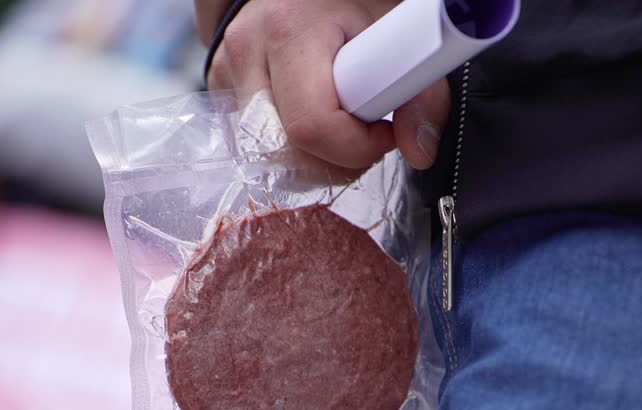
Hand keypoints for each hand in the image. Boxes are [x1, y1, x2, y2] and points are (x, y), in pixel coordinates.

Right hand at [205, 0, 449, 170]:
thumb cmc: (349, 0)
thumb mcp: (396, 31)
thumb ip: (422, 94)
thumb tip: (420, 150)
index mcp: (290, 29)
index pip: (314, 126)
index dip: (357, 146)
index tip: (383, 130)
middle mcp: (247, 50)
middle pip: (286, 153)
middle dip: (335, 161)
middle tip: (365, 134)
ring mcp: (226, 71)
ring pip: (267, 157)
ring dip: (312, 159)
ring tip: (340, 123)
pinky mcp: (219, 87)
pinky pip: (255, 143)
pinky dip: (289, 146)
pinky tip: (312, 116)